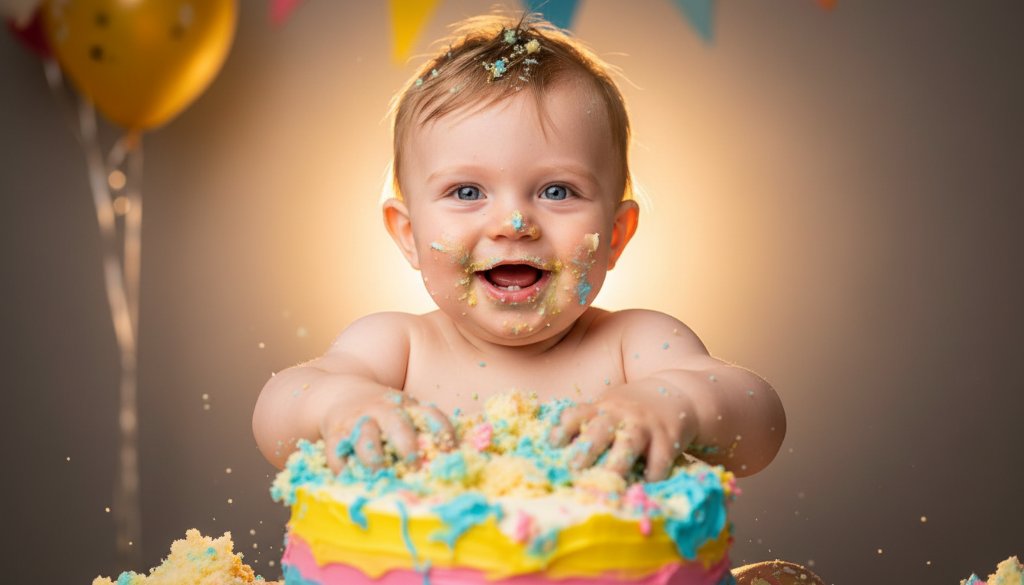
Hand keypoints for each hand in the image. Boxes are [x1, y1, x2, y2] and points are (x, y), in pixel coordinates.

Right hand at [319, 389, 455, 473]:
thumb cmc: (383, 413)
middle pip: (397, 425)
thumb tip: (450, 466)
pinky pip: (337, 455)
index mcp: (407, 407)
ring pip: (365, 440)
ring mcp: (358, 422)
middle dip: (407, 447)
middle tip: (416, 469)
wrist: (339, 394)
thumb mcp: (406, 413)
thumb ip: (424, 434)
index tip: (452, 454)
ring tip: (381, 477)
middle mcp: (383, 412)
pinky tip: (352, 483)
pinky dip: (344, 471)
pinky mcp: (335, 435)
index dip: (443, 433)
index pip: (430, 415)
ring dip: (375, 460)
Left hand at [549, 383, 697, 481]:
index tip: (552, 445)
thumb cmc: (634, 408)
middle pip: (600, 429)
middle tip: (573, 468)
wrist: (680, 394)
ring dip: (617, 465)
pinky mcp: (668, 440)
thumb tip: (554, 449)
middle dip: (586, 448)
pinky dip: (651, 476)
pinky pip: (659, 461)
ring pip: (628, 445)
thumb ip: (588, 422)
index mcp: (602, 408)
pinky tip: (644, 487)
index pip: (576, 414)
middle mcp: (621, 414)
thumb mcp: (610, 406)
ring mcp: (645, 426)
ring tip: (607, 484)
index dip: (563, 429)